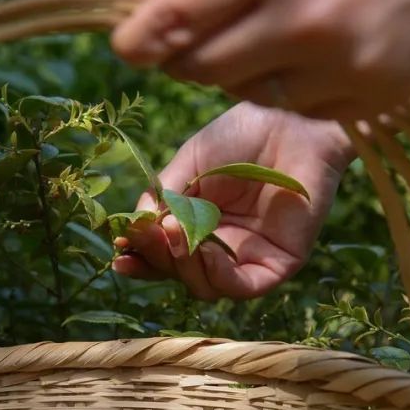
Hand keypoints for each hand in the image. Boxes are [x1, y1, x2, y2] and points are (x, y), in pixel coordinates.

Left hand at [112, 0, 409, 119]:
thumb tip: (157, 30)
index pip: (173, 20)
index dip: (140, 38)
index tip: (129, 45)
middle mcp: (303, 18)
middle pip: (203, 70)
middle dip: (191, 58)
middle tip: (193, 43)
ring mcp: (345, 65)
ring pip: (254, 96)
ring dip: (250, 73)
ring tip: (280, 33)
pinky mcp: (377, 97)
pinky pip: (307, 111)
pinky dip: (302, 88)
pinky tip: (327, 52)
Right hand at [112, 103, 352, 299]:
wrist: (289, 122)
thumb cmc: (241, 137)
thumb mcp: (189, 165)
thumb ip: (163, 199)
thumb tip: (134, 232)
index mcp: (197, 225)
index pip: (164, 255)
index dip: (141, 259)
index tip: (120, 254)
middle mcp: (221, 246)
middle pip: (180, 273)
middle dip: (158, 258)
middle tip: (150, 234)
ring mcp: (249, 257)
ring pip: (207, 286)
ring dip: (184, 268)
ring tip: (175, 238)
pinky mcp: (278, 263)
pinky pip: (243, 287)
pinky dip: (218, 277)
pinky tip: (205, 252)